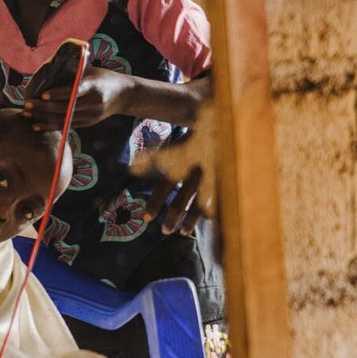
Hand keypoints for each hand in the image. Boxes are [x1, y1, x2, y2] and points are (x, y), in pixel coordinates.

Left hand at [23, 65, 131, 129]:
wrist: (125, 95)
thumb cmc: (104, 78)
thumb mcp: (92, 71)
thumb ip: (74, 73)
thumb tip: (49, 70)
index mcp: (94, 86)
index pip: (74, 91)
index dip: (58, 94)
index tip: (43, 95)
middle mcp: (93, 103)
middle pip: (65, 107)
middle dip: (43, 107)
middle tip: (27, 104)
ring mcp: (91, 115)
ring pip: (64, 118)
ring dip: (43, 117)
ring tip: (26, 114)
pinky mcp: (88, 123)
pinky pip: (67, 125)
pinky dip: (51, 125)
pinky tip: (37, 124)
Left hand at [132, 101, 217, 235]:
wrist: (224, 125)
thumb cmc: (196, 137)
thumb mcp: (175, 145)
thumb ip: (153, 158)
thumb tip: (131, 168)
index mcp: (182, 160)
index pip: (165, 185)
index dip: (155, 202)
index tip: (147, 218)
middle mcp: (195, 170)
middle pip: (181, 199)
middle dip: (172, 217)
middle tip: (164, 231)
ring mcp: (212, 176)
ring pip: (200, 204)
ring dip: (190, 220)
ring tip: (183, 232)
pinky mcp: (225, 180)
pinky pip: (218, 202)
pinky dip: (211, 214)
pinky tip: (207, 222)